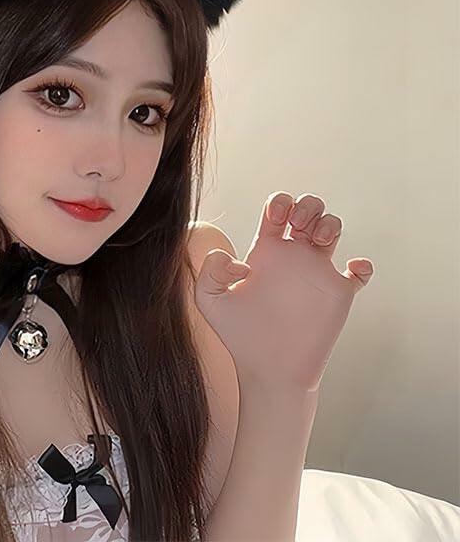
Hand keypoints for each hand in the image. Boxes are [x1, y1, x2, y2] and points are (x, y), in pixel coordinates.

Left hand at [194, 191, 374, 392]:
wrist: (267, 370)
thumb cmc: (238, 336)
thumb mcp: (210, 300)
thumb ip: (211, 270)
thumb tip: (240, 261)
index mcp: (266, 252)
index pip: (277, 209)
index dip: (280, 202)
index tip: (276, 219)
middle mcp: (292, 257)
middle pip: (308, 209)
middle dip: (308, 205)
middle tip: (298, 225)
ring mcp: (316, 273)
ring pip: (333, 229)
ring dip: (330, 223)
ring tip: (318, 240)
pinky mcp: (338, 294)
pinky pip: (360, 272)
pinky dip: (363, 266)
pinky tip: (351, 270)